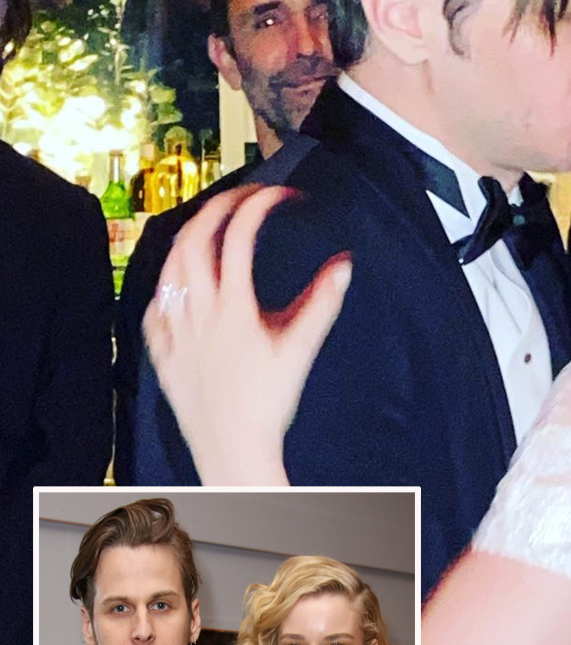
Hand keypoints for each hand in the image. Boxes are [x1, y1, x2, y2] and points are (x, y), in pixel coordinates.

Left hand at [143, 185, 351, 485]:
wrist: (233, 447)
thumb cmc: (267, 404)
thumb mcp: (301, 349)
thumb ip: (323, 303)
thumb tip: (343, 266)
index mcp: (233, 307)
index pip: (238, 238)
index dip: (257, 207)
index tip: (275, 196)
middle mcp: (199, 313)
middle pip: (194, 241)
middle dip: (215, 208)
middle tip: (237, 198)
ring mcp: (176, 332)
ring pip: (169, 269)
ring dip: (186, 240)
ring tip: (205, 229)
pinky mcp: (163, 354)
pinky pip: (153, 310)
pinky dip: (164, 287)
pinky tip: (175, 286)